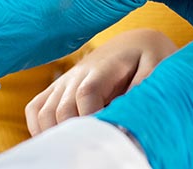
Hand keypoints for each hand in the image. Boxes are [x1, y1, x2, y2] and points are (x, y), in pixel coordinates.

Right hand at [26, 30, 176, 135]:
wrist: (132, 43)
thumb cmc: (147, 57)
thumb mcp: (157, 64)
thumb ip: (145, 85)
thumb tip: (131, 110)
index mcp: (102, 68)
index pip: (86, 94)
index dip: (90, 118)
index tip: (105, 136)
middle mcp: (77, 74)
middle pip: (62, 109)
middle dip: (74, 133)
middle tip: (94, 149)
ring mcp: (64, 81)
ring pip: (43, 112)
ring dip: (54, 133)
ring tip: (76, 148)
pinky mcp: (57, 88)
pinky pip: (35, 108)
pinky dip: (39, 126)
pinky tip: (57, 139)